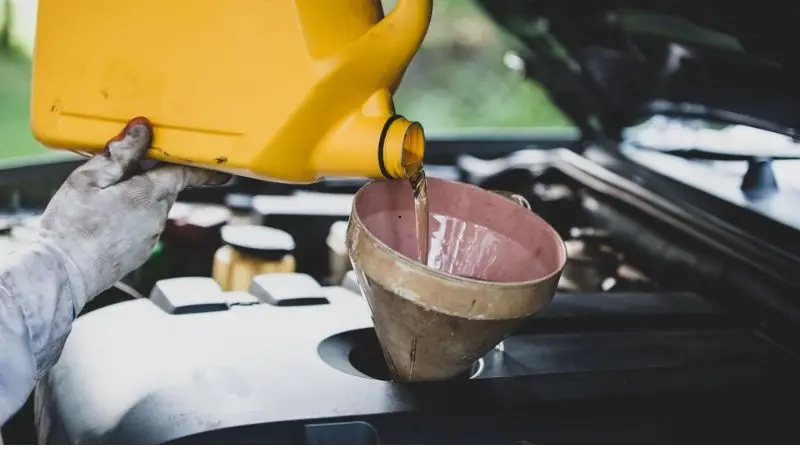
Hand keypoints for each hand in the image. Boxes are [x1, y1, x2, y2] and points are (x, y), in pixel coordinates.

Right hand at [38, 118, 228, 310]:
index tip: (223, 169)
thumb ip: (121, 153)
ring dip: (138, 198)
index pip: (186, 175)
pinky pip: (142, 227)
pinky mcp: (139, 253)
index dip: (204, 170)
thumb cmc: (73, 226)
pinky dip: (130, 218)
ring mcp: (150, 238)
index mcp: (149, 195)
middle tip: (129, 167)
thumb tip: (143, 130)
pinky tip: (104, 220)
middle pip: (165, 189)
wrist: (62, 273)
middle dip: (153, 177)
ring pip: (152, 208)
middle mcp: (157, 218)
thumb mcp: (90, 179)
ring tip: (104, 198)